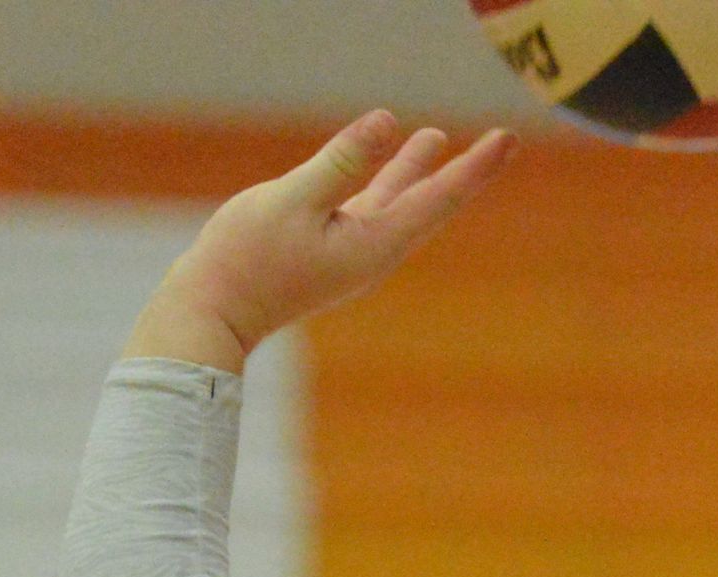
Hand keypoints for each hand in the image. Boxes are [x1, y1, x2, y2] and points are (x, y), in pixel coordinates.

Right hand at [128, 112, 514, 373]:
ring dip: (420, 171)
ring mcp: (352, 254)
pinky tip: (385, 163)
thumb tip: (386, 121)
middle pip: (430, 204)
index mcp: (374, 244)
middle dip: (464, 170)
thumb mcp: (293, 200)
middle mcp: (374, 253)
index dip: (475, 168)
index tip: (507, 139)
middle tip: (502, 140)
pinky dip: (387, 182)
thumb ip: (341, 161)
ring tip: (437, 138)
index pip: (438, 199)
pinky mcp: (330, 250)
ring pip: (398, 204)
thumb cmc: (245, 260)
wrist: (211, 314)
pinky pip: (370, 209)